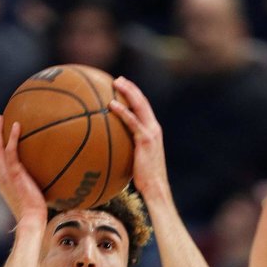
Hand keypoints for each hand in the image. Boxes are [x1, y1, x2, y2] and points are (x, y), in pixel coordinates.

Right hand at [0, 115, 46, 227]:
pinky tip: (17, 125)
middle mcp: (0, 178)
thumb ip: (34, 187)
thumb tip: (48, 179)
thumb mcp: (32, 198)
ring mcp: (5, 176)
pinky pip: (10, 151)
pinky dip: (12, 137)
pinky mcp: (14, 174)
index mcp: (3, 183)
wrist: (31, 220)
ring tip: (2, 118)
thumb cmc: (35, 214)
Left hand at [109, 77, 168, 200]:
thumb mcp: (136, 161)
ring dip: (127, 92)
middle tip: (118, 79)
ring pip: (139, 106)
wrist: (155, 187)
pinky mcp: (145, 139)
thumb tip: (111, 150)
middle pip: (142, 102)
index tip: (124, 87)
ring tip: (115, 83)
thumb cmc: (144, 179)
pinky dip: (122, 111)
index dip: (135, 95)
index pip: (144, 108)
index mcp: (153, 131)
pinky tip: (111, 105)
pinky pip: (131, 121)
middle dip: (131, 88)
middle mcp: (154, 128)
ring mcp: (151, 132)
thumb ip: (128, 151)